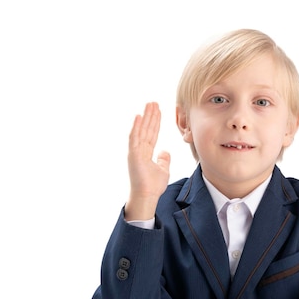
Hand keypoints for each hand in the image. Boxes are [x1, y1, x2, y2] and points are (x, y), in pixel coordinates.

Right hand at [124, 102, 170, 220]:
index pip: (152, 134)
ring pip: (141, 130)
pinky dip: (136, 127)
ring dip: (145, 117)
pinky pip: (135, 138)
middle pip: (146, 129)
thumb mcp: (163, 170)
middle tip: (153, 102)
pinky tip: (139, 116)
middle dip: (150, 116)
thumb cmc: (153, 186)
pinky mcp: (133, 155)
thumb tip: (164, 151)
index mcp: (146, 153)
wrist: (147, 196)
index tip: (158, 111)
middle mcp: (139, 150)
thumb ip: (164, 159)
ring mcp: (135, 152)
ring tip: (149, 104)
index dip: (155, 122)